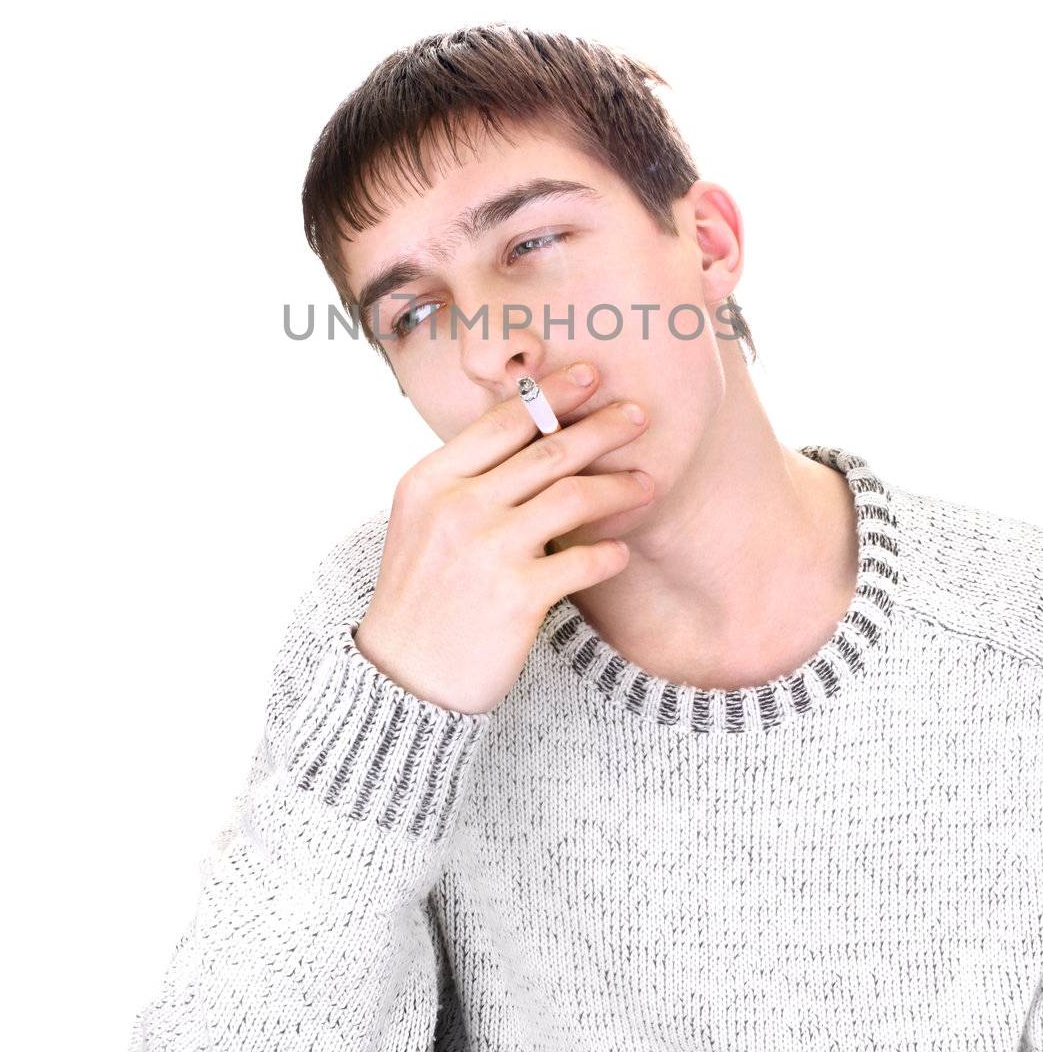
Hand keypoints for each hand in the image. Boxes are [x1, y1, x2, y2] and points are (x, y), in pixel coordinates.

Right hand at [352, 362, 651, 712]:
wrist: (403, 677)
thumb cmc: (421, 594)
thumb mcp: (421, 521)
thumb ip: (464, 479)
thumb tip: (526, 434)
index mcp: (430, 481)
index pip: (502, 421)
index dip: (551, 393)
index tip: (590, 374)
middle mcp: (457, 507)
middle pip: (546, 451)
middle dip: (601, 427)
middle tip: (639, 414)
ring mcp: (487, 550)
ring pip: (572, 497)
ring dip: (617, 486)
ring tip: (647, 484)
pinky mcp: (517, 596)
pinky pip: (583, 560)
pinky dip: (609, 553)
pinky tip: (622, 550)